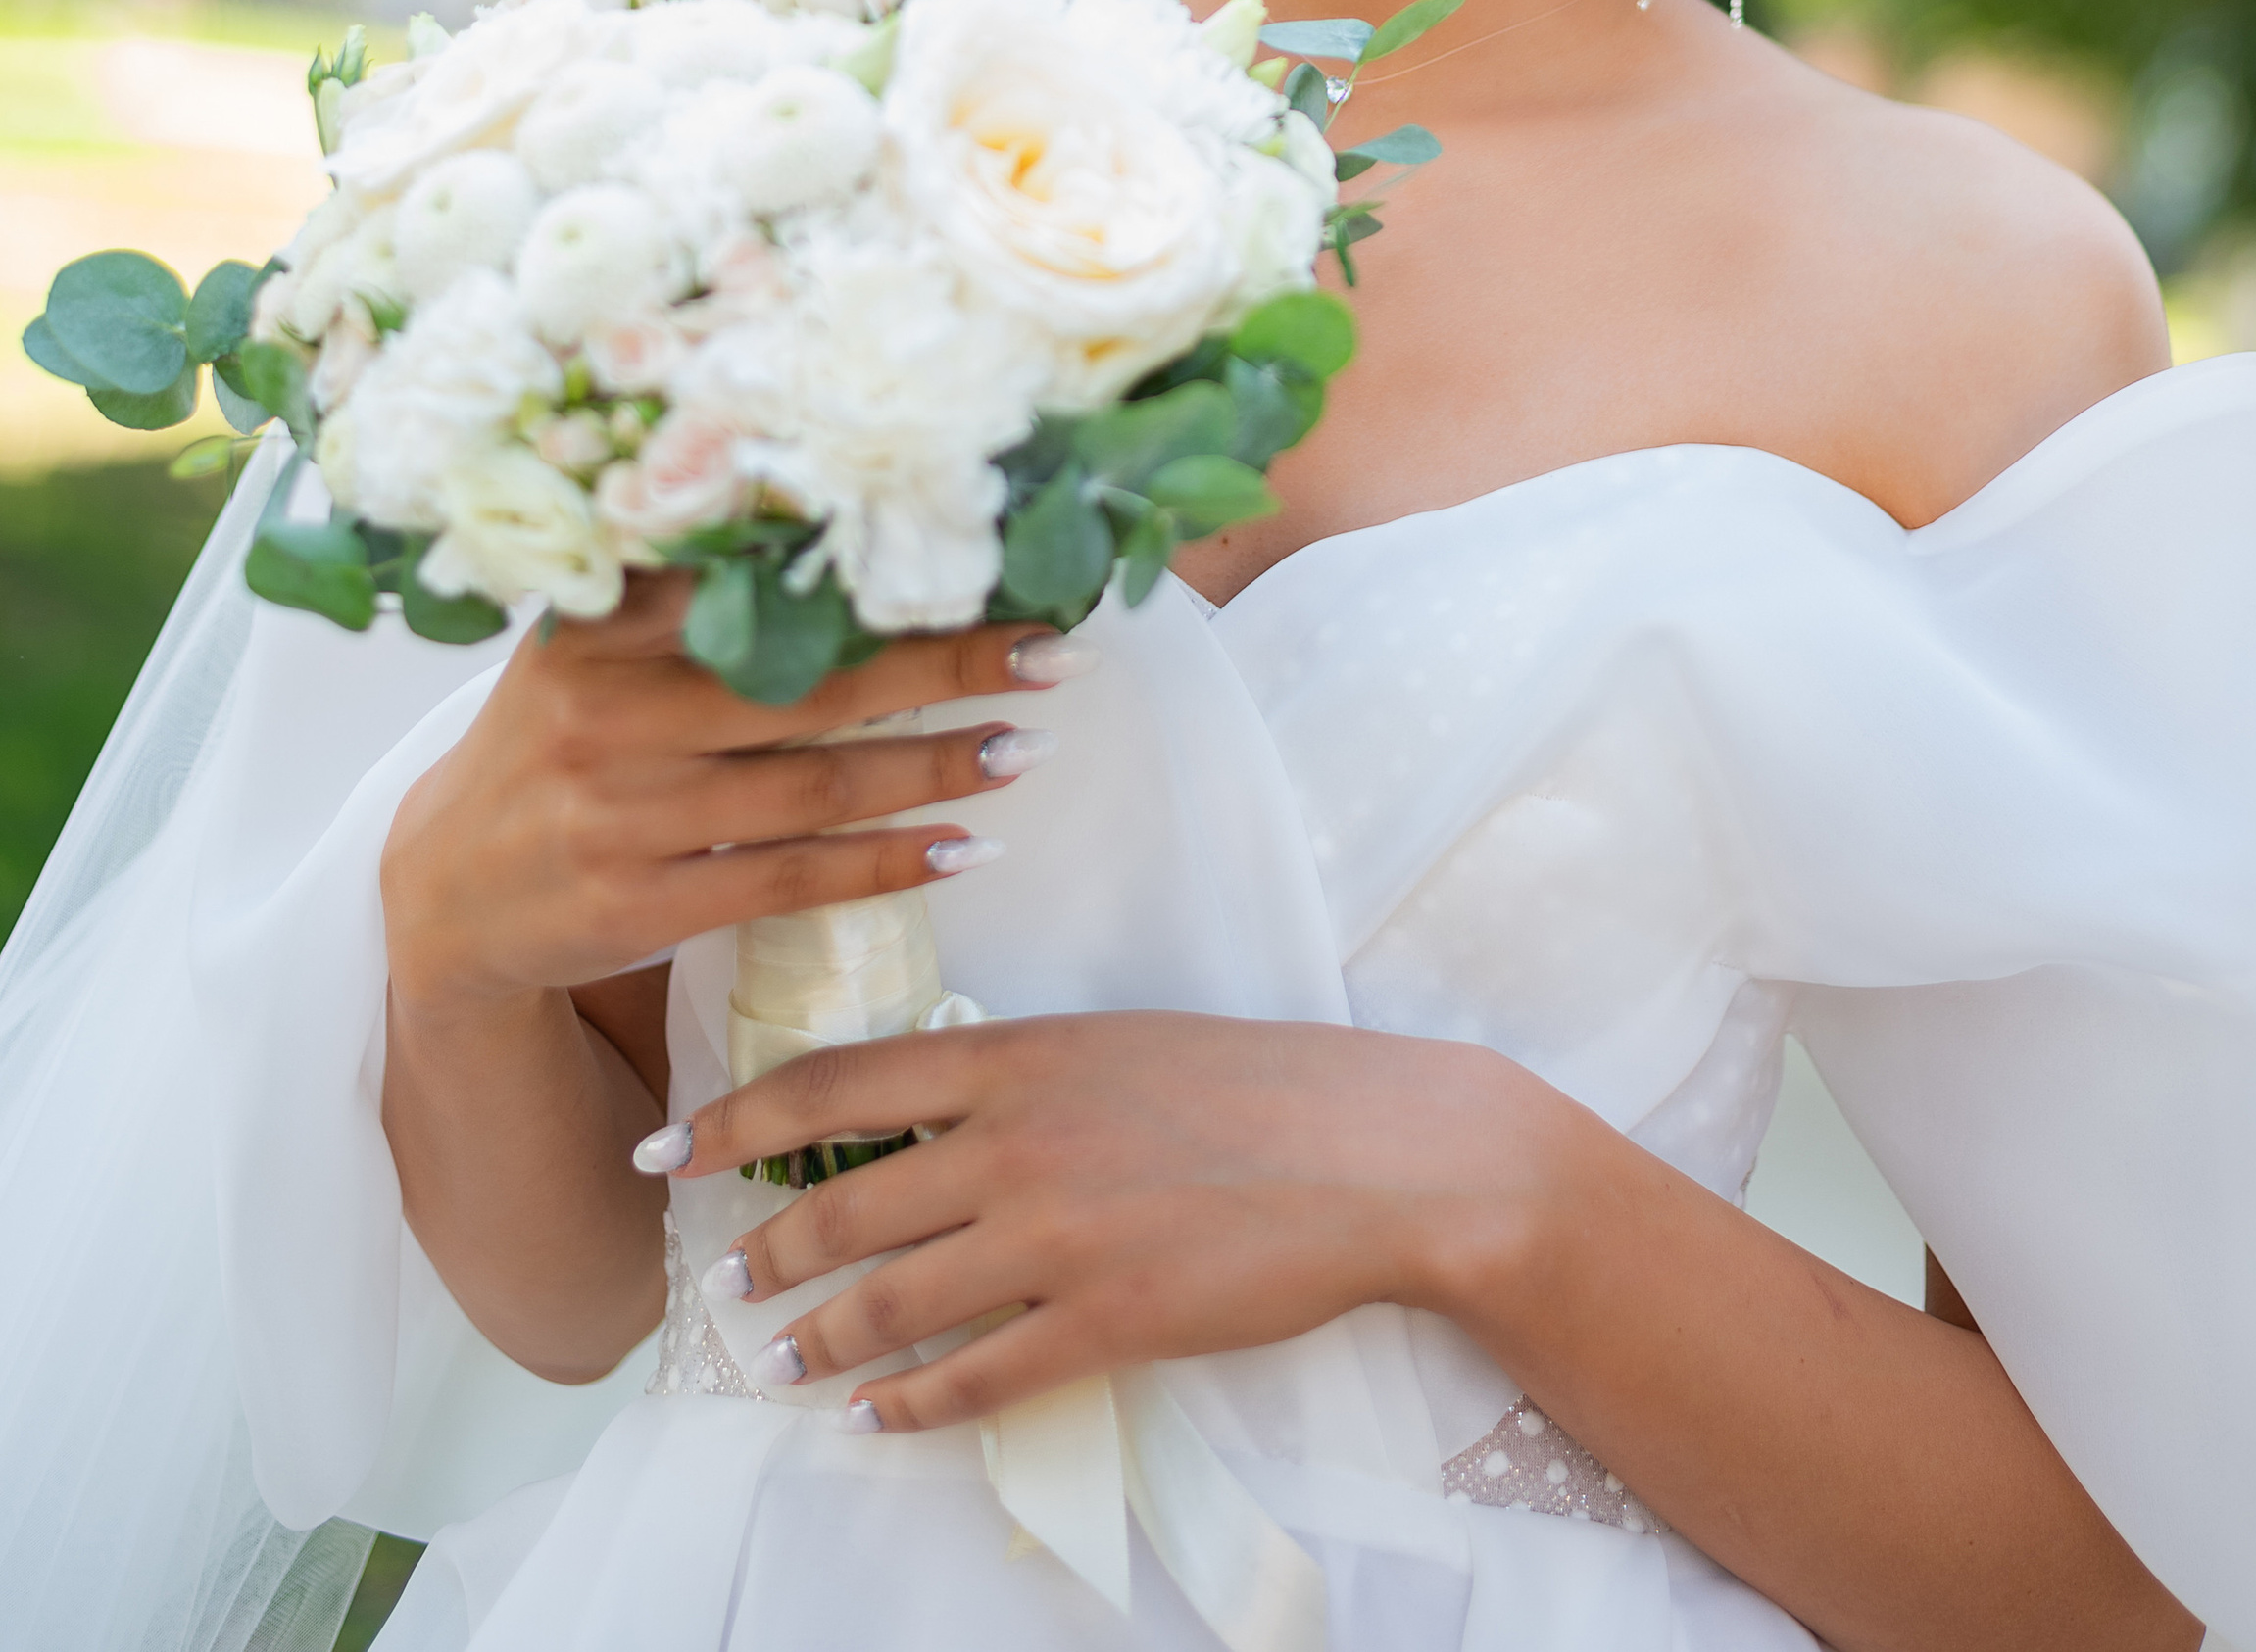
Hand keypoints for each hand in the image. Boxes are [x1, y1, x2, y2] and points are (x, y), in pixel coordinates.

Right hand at [381, 575, 1082, 1020]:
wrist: (442, 894)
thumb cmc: (550, 744)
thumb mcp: (583, 648)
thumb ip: (679, 594)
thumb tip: (831, 524)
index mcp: (604, 628)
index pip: (755, 586)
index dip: (874, 572)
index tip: (982, 553)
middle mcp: (608, 713)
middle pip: (809, 685)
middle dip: (944, 666)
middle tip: (1051, 652)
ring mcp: (622, 814)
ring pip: (814, 787)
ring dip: (935, 770)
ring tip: (1025, 749)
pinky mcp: (639, 903)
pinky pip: (789, 879)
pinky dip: (883, 864)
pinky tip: (959, 850)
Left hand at [673, 1010, 1559, 1420]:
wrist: (1377, 1152)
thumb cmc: (1254, 1085)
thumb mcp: (1117, 1045)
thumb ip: (1018, 1075)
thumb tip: (928, 1110)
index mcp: (1020, 1052)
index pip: (839, 1081)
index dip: (740, 1117)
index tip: (674, 1145)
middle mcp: (1019, 1138)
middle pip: (846, 1200)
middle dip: (766, 1250)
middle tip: (717, 1284)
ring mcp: (1059, 1236)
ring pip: (894, 1298)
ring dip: (819, 1338)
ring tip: (775, 1362)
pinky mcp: (1108, 1321)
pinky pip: (977, 1378)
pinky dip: (910, 1403)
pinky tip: (875, 1415)